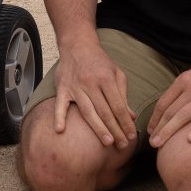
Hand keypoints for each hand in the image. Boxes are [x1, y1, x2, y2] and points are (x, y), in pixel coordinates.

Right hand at [51, 36, 139, 150]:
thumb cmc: (100, 61)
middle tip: (122, 145)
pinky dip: (59, 117)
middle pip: (104, 111)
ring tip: (107, 142)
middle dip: (115, 130)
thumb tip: (131, 116)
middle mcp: (90, 82)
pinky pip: (60, 104)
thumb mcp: (116, 73)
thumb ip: (123, 94)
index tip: (131, 136)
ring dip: (98, 128)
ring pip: (87, 111)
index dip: (125, 122)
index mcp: (106, 78)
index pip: (118, 105)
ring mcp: (75, 86)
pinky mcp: (62, 88)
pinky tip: (60, 130)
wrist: (77, 45)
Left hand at [147, 52, 190, 147]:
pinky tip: (190, 140)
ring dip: (169, 131)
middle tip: (151, 143)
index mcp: (183, 80)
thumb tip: (172, 105)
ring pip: (183, 116)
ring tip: (160, 145)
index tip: (150, 130)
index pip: (163, 102)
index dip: (155, 118)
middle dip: (159, 129)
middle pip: (170, 111)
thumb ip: (184, 88)